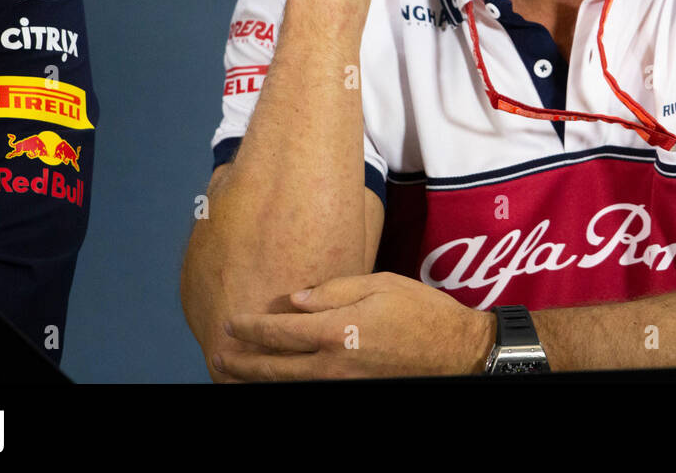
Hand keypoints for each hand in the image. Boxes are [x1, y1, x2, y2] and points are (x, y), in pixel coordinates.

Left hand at [214, 272, 494, 380]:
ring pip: (289, 386)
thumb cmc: (422, 312)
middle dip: (242, 363)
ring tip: (233, 373)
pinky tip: (277, 381)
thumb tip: (294, 299)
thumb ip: (333, 290)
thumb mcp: (379, 284)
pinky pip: (311, 390)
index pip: (280, 333)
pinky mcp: (355, 392)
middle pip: (274, 369)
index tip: (231, 323)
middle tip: (217, 355)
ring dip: (258, 380)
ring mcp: (343, 385)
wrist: (457, 352)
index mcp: (337, 331)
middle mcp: (333, 365)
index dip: (252, 329)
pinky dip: (288, 387)